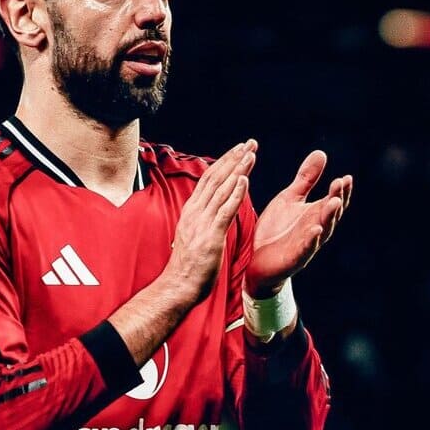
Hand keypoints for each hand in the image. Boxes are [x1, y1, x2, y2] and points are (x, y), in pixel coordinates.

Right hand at [165, 139, 257, 303]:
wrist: (178, 285)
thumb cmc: (188, 265)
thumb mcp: (193, 234)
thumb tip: (212, 208)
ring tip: (250, 154)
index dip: (224, 162)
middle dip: (233, 158)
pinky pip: (225, 211)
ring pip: (222, 190)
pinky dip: (235, 194)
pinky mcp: (211, 236)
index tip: (238, 149)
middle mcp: (195, 212)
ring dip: (238, 169)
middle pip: (215, 178)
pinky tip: (245, 180)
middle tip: (249, 143)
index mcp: (192, 210)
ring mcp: (202, 223)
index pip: (209, 179)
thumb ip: (203, 219)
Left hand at [245, 149, 352, 297]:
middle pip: (331, 213)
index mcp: (315, 214)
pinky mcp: (294, 258)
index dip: (341, 190)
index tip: (346, 177)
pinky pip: (305, 249)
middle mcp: (315, 228)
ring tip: (333, 202)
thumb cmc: (276, 229)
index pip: (333, 200)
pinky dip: (311, 240)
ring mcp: (306, 245)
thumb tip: (322, 153)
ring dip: (329, 217)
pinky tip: (315, 230)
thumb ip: (306, 179)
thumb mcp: (290, 198)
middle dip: (337, 199)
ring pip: (322, 230)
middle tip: (341, 184)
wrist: (256, 260)